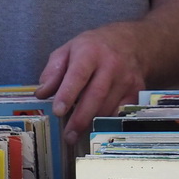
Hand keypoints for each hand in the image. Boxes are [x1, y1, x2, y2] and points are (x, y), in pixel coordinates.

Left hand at [36, 23, 146, 145]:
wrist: (130, 42)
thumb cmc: (93, 48)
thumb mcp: (68, 50)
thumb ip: (53, 71)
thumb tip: (41, 93)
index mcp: (90, 52)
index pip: (78, 74)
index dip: (68, 94)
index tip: (58, 111)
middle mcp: (111, 65)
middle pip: (95, 95)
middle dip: (80, 118)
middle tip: (68, 136)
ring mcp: (126, 79)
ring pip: (108, 107)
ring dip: (92, 122)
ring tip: (77, 131)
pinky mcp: (136, 91)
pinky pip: (121, 112)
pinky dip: (108, 121)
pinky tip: (97, 126)